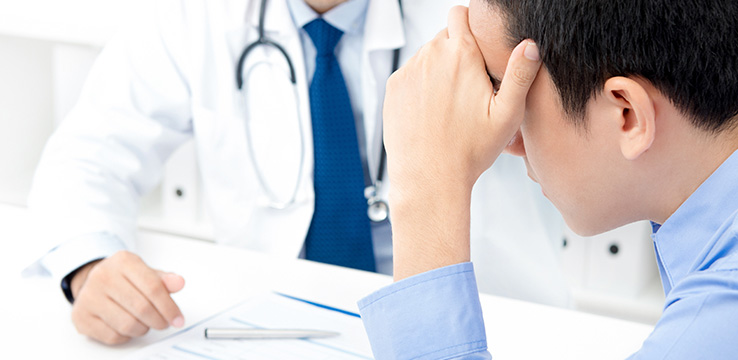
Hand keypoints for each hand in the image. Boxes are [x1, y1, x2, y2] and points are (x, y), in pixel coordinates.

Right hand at [69, 251, 184, 343]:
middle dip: (159, 320)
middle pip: (142, 307)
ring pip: (127, 324)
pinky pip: (112, 336)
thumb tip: (179, 283)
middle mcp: (102, 276)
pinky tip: (127, 326)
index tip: (178, 319)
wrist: (94, 282)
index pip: (153, 287)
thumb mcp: (146, 273)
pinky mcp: (81, 316)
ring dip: (143, 328)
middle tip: (164, 323)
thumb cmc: (124, 279)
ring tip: (145, 322)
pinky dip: (126, 336)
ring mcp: (88, 297)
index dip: (169, 307)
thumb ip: (164, 280)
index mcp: (123, 261)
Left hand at [383, 6, 541, 279]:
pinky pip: (410, 75)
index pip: (461, 14)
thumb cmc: (469, 151)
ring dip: (438, 70)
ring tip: (452, 104)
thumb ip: (521, 75)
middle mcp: (430, 56)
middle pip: (444, 37)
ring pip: (426, 57)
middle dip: (457, 53)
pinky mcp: (393, 88)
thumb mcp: (507, 115)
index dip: (471, 24)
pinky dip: (420, 86)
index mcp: (461, 55)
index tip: (478, 45)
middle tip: (471, 86)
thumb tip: (530, 45)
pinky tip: (432, 112)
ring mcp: (408, 72)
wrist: (428, 179)